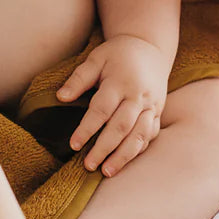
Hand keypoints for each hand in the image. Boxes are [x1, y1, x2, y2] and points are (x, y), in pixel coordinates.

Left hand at [56, 35, 170, 176]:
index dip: (87, 128)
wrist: (150, 47)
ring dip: (123, 156)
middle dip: (104, 148)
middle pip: (121, 127)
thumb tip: (60, 97)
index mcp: (120, 82)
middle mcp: (138, 96)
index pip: (102, 110)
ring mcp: (151, 105)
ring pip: (139, 135)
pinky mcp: (158, 112)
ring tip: (107, 171)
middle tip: (88, 165)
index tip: (74, 145)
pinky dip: (138, 150)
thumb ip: (79, 78)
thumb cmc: (117, 54)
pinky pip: (150, 135)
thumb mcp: (96, 58)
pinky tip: (124, 161)